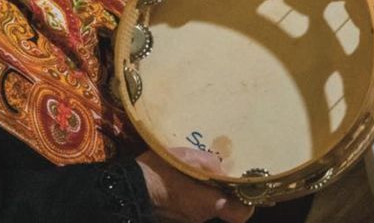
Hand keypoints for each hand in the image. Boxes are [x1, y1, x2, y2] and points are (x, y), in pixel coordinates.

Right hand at [137, 148, 253, 222]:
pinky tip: (184, 180)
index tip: (247, 187)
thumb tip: (222, 171)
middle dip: (225, 191)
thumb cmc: (158, 172)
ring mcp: (186, 220)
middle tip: (223, 172)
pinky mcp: (175, 218)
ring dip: (207, 192)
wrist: (125, 190)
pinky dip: (193, 195)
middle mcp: (200, 217)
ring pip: (206, 206)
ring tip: (200, 172)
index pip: (241, 213)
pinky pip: (191, 206)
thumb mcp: (186, 157)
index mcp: (208, 204)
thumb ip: (210, 164)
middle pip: (224, 207)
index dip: (248, 202)